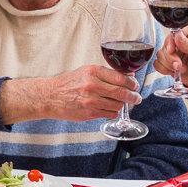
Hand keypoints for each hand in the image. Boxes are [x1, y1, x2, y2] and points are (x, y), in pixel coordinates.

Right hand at [0, 65, 140, 123]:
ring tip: (120, 103)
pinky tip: (109, 109)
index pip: (121, 78)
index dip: (132, 83)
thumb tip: (128, 77)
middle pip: (122, 93)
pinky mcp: (89, 113)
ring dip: (121, 105)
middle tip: (136, 98)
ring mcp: (91, 101)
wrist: (51, 96)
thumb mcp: (86, 71)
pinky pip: (109, 114)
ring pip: (117, 105)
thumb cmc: (68, 83)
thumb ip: (106, 74)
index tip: (135, 85)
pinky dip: (113, 112)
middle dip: (133, 97)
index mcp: (93, 72)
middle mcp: (93, 85)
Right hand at [153, 24, 187, 90]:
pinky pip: (158, 64)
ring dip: (168, 64)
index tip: (172, 50)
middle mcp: (181, 42)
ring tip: (181, 69)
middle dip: (171, 56)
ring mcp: (175, 53)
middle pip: (166, 44)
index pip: (176, 32)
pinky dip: (164, 69)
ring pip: (161, 54)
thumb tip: (177, 37)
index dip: (171, 41)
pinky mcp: (170, 64)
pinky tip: (174, 72)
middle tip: (179, 64)